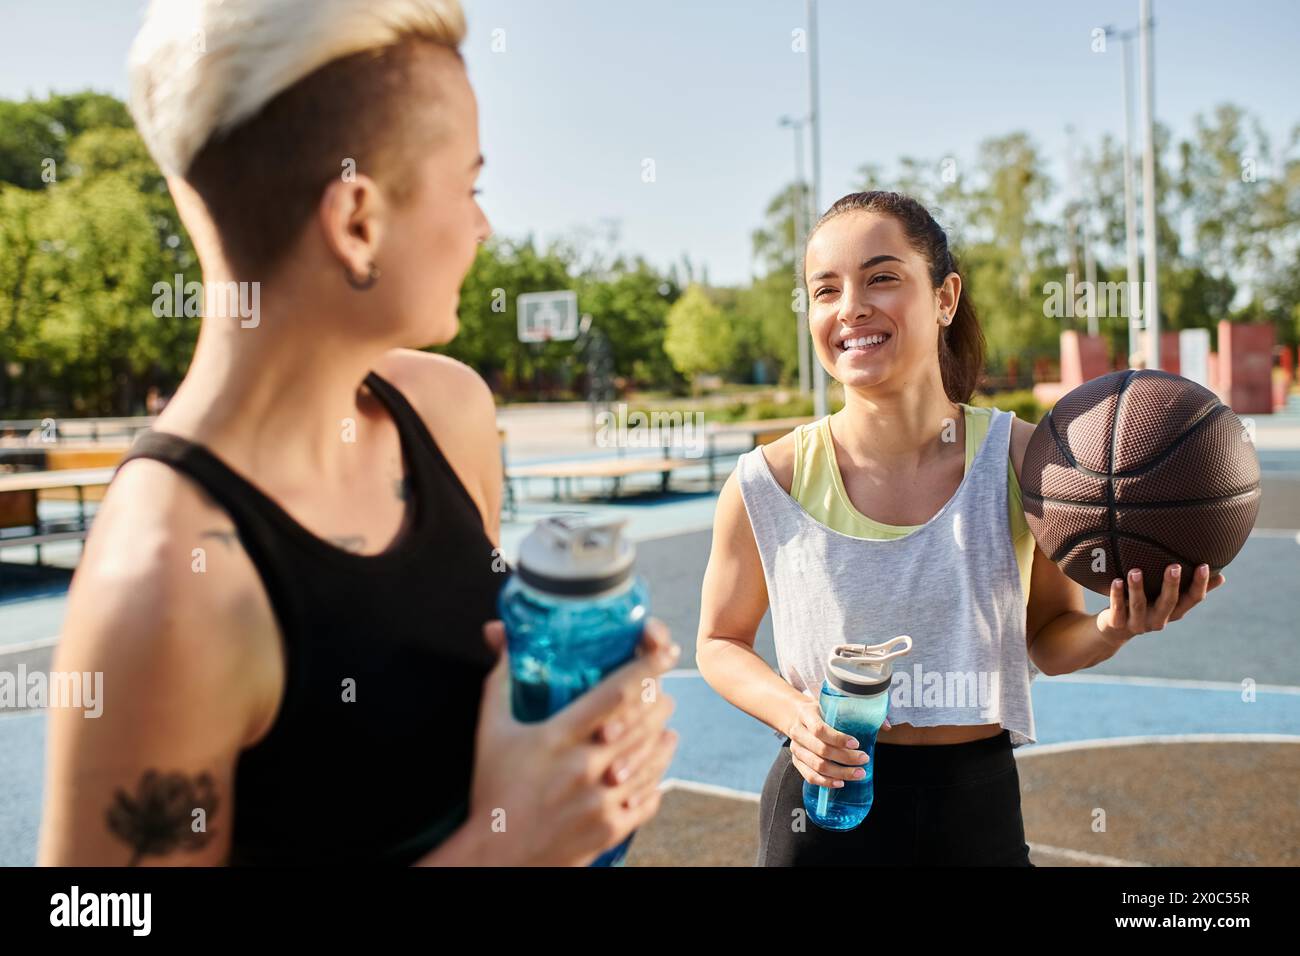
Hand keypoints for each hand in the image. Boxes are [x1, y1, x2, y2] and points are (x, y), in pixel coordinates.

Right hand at [463, 618, 679, 865]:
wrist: (498, 855)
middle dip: (659, 703)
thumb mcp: (491, 731)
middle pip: (642, 723)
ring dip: (663, 739)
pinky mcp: (611, 828)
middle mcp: (586, 767)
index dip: (646, 668)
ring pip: (651, 760)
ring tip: (667, 728)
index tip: (665, 653)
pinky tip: (657, 767)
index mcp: (558, 738)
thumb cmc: (493, 790)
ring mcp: (602, 800)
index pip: (615, 694)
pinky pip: (648, 798)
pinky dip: (657, 779)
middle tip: (664, 693)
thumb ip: (502, 682)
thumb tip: (502, 639)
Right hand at [784, 688, 883, 788]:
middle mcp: (798, 732)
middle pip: (821, 750)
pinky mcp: (796, 761)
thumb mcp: (833, 705)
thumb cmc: (820, 711)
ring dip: (839, 773)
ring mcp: (796, 748)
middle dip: (846, 758)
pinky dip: (826, 782)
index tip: (856, 743)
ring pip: (817, 765)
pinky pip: (810, 776)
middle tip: (864, 759)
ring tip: (858, 773)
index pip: (819, 729)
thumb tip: (887, 727)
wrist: (795, 715)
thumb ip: (860, 713)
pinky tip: (840, 783)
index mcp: (807, 714)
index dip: (838, 738)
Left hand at [1097, 563, 1224, 644]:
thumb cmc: (1148, 606)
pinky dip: (1116, 595)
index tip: (1203, 565)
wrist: (1115, 629)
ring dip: (1137, 588)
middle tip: (1174, 566)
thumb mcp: (1169, 599)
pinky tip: (1116, 581)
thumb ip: (1191, 588)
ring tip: (1135, 571)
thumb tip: (1221, 575)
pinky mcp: (1118, 624)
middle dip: (1171, 585)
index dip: (1199, 584)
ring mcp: (1138, 623)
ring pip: (1139, 605)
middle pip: (1168, 602)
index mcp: (1175, 611)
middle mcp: (1159, 619)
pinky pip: (1117, 609)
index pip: (1192, 599)